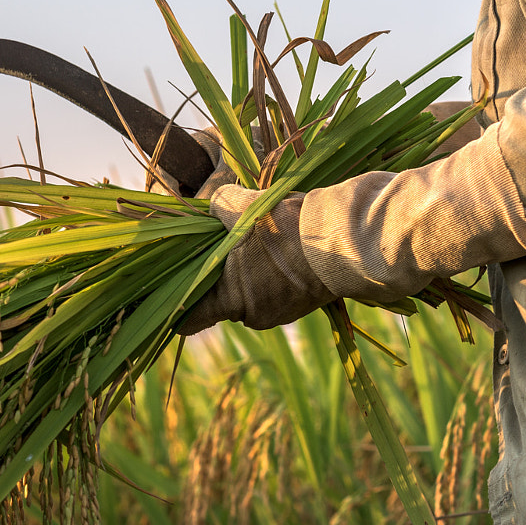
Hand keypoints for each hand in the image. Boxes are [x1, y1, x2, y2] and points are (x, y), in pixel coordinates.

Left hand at [175, 184, 336, 334]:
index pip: (189, 320)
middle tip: (229, 243)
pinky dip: (275, 274)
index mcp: (231, 299)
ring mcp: (281, 313)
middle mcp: (253, 315)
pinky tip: (286, 249)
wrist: (348, 240)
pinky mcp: (303, 304)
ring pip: (252, 293)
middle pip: (223, 300)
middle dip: (223, 275)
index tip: (176, 287)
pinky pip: (276, 291)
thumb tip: (211, 204)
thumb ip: (219, 206)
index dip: (178, 306)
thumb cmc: (291, 228)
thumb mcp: (247, 207)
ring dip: (253, 271)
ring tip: (266, 241)